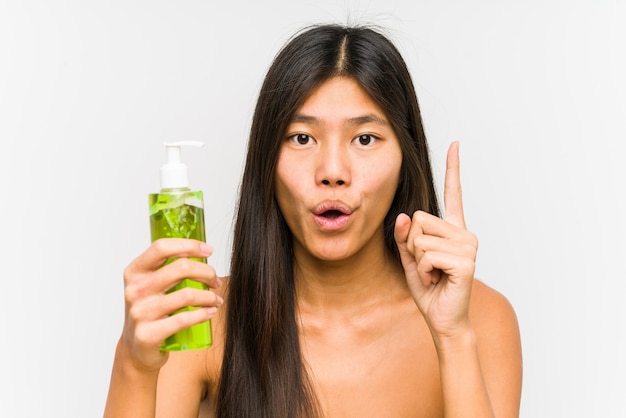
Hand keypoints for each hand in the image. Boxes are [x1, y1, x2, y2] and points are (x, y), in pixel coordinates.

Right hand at [119, 238, 222, 371]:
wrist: (136, 349)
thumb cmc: (150, 311)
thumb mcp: (151, 285)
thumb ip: (169, 268)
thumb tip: (203, 254)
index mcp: (135, 272)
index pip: (161, 247)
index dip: (188, 245)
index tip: (209, 250)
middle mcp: (135, 290)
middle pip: (180, 268)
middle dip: (206, 272)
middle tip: (215, 280)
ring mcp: (140, 312)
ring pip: (187, 295)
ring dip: (209, 296)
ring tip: (215, 299)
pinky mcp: (148, 334)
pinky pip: (183, 319)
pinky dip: (203, 314)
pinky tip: (210, 312)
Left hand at [394, 142, 477, 343]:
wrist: (443, 319)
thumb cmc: (430, 289)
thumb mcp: (410, 260)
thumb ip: (405, 237)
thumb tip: (404, 216)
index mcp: (453, 230)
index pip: (452, 194)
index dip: (453, 169)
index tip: (455, 143)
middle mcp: (464, 233)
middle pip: (419, 219)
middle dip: (412, 244)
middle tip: (427, 265)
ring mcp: (467, 246)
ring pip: (420, 238)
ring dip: (419, 260)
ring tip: (433, 274)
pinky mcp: (465, 261)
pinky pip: (428, 255)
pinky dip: (425, 270)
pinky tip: (437, 280)